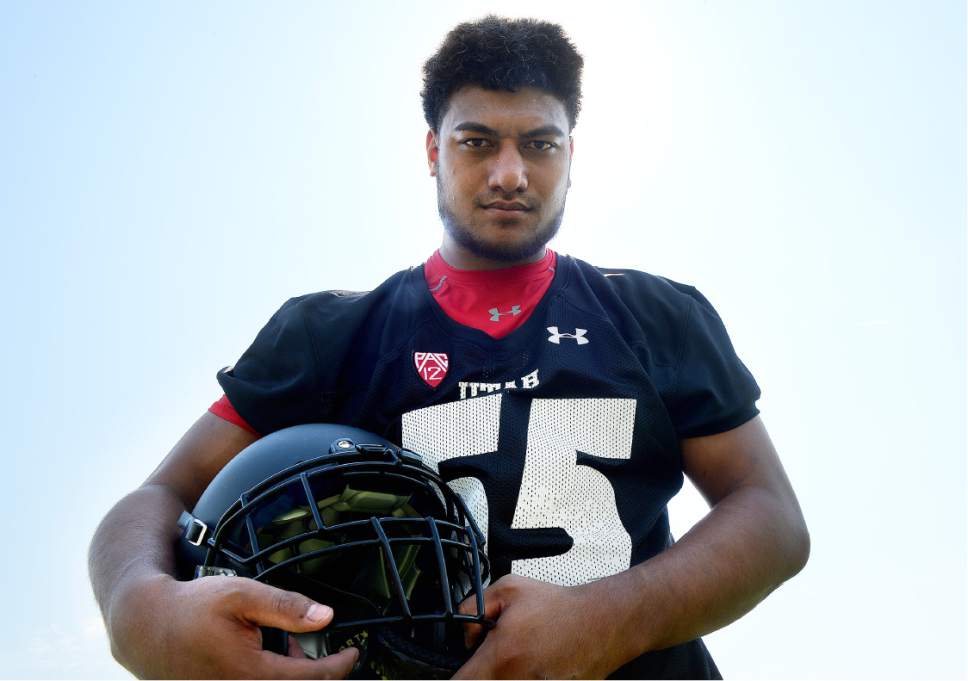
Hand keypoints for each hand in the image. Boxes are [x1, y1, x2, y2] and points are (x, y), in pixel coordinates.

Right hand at [109, 574, 358, 678]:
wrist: (146, 627)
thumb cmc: (193, 608)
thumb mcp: (243, 595)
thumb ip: (286, 607)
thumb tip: (326, 618)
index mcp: (249, 674)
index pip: (310, 680)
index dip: (338, 667)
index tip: (352, 653)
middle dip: (313, 673)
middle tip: (315, 648)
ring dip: (289, 674)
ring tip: (284, 646)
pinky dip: (269, 676)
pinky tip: (264, 657)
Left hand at [453, 574, 616, 679]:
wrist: (601, 623)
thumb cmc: (560, 608)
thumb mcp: (509, 588)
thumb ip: (473, 608)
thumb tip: (465, 635)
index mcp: (501, 657)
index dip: (457, 674)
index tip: (462, 666)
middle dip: (481, 670)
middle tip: (495, 653)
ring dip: (503, 672)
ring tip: (519, 655)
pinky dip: (523, 674)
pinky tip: (536, 661)